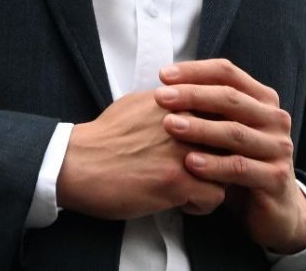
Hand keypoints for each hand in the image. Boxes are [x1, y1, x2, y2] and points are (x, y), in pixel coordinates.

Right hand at [56, 87, 226, 220]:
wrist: (77, 163)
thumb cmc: (102, 138)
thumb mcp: (137, 104)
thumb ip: (167, 104)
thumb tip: (181, 106)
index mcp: (176, 100)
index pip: (222, 109)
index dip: (221, 128)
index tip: (215, 141)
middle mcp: (185, 122)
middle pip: (229, 137)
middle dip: (224, 153)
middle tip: (212, 167)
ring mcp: (182, 152)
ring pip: (227, 167)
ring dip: (216, 180)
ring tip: (198, 186)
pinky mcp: (177, 182)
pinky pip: (214, 196)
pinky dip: (203, 204)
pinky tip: (185, 203)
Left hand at [156, 59, 305, 253]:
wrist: (272, 209)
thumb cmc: (238, 163)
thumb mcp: (226, 129)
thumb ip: (208, 109)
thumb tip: (165, 84)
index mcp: (263, 99)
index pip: (228, 73)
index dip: (195, 72)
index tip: (163, 76)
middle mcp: (275, 118)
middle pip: (231, 98)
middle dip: (193, 95)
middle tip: (161, 97)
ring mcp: (278, 147)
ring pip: (234, 132)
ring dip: (199, 128)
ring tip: (169, 126)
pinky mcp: (276, 177)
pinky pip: (240, 167)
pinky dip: (214, 164)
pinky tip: (190, 163)